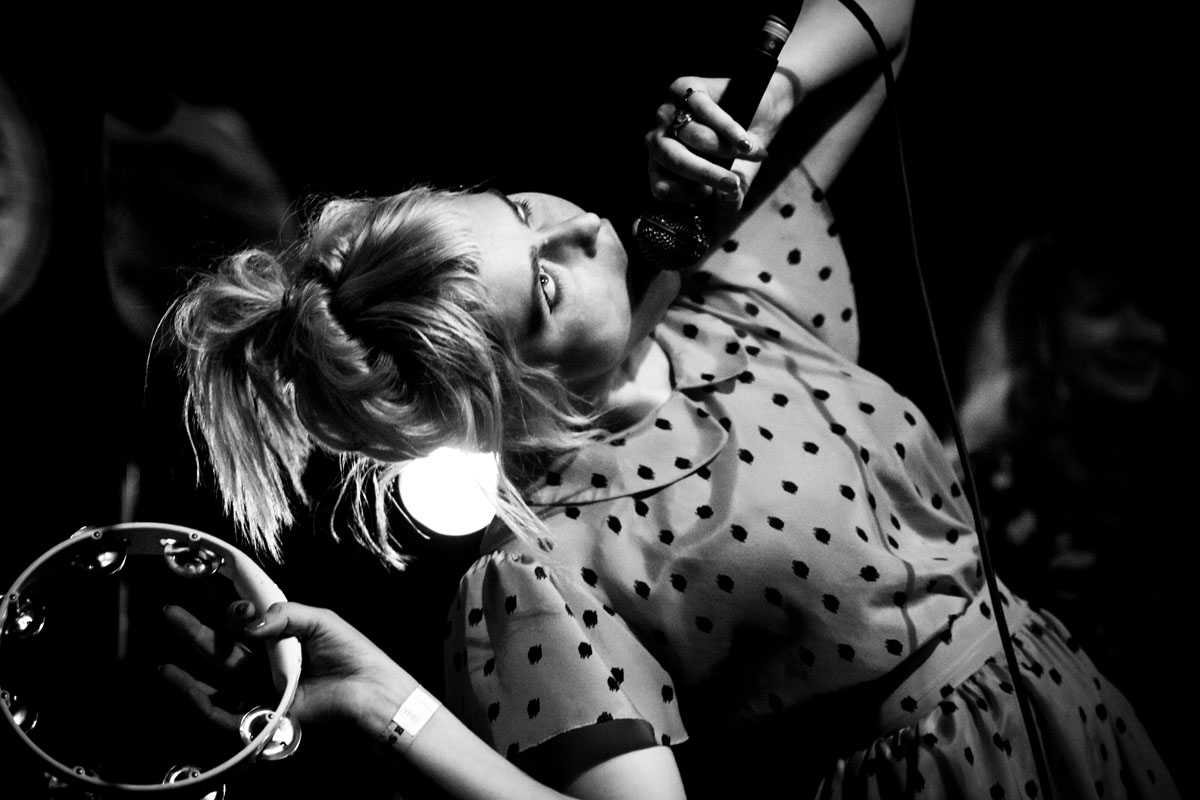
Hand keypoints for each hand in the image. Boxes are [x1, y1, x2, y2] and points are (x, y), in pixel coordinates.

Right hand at [162, 600, 412, 735]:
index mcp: (285, 639)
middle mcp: (271, 665)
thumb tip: (247, 621)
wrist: (372, 695)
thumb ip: (283, 615)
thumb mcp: (320, 622)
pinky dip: (201, 700)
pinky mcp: (265, 716)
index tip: (207, 589)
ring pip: (219, 677)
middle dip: (196, 631)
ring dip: (189, 669)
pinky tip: (181, 685)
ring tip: (162, 660)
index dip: (228, 608)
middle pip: (226, 647)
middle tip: (170, 612)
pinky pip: (226, 712)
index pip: (247, 622)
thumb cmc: (355, 658)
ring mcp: (266, 691)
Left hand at [645, 71, 795, 210]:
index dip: (685, 193)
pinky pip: (705, 112)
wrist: (762, 112)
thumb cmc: (740, 153)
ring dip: (726, 149)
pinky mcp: (686, 87)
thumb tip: (729, 199)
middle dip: (705, 174)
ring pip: (692, 135)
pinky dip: (728, 129)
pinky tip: (745, 141)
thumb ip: (731, 198)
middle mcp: (657, 138)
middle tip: (733, 184)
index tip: (711, 194)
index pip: (661, 187)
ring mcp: (668, 111)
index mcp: (661, 167)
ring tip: (752, 153)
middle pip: (673, 160)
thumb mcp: (738, 181)